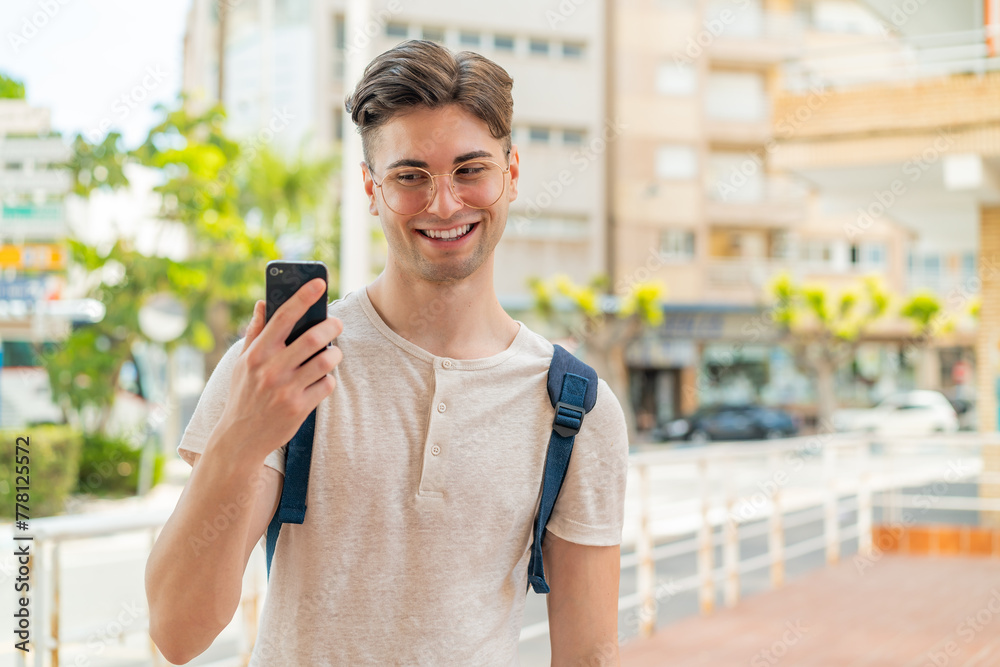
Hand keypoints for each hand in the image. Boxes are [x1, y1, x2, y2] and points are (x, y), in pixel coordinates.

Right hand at [214, 278, 342, 461]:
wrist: (240, 438)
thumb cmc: (243, 395)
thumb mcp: (242, 363)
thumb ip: (255, 333)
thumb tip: (262, 303)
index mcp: (257, 353)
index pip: (283, 317)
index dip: (303, 297)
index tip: (319, 282)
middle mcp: (271, 369)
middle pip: (313, 338)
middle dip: (331, 326)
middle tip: (336, 323)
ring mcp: (286, 389)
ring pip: (326, 361)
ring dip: (335, 353)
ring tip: (332, 352)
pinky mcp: (299, 408)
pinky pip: (327, 385)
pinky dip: (329, 379)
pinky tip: (322, 380)